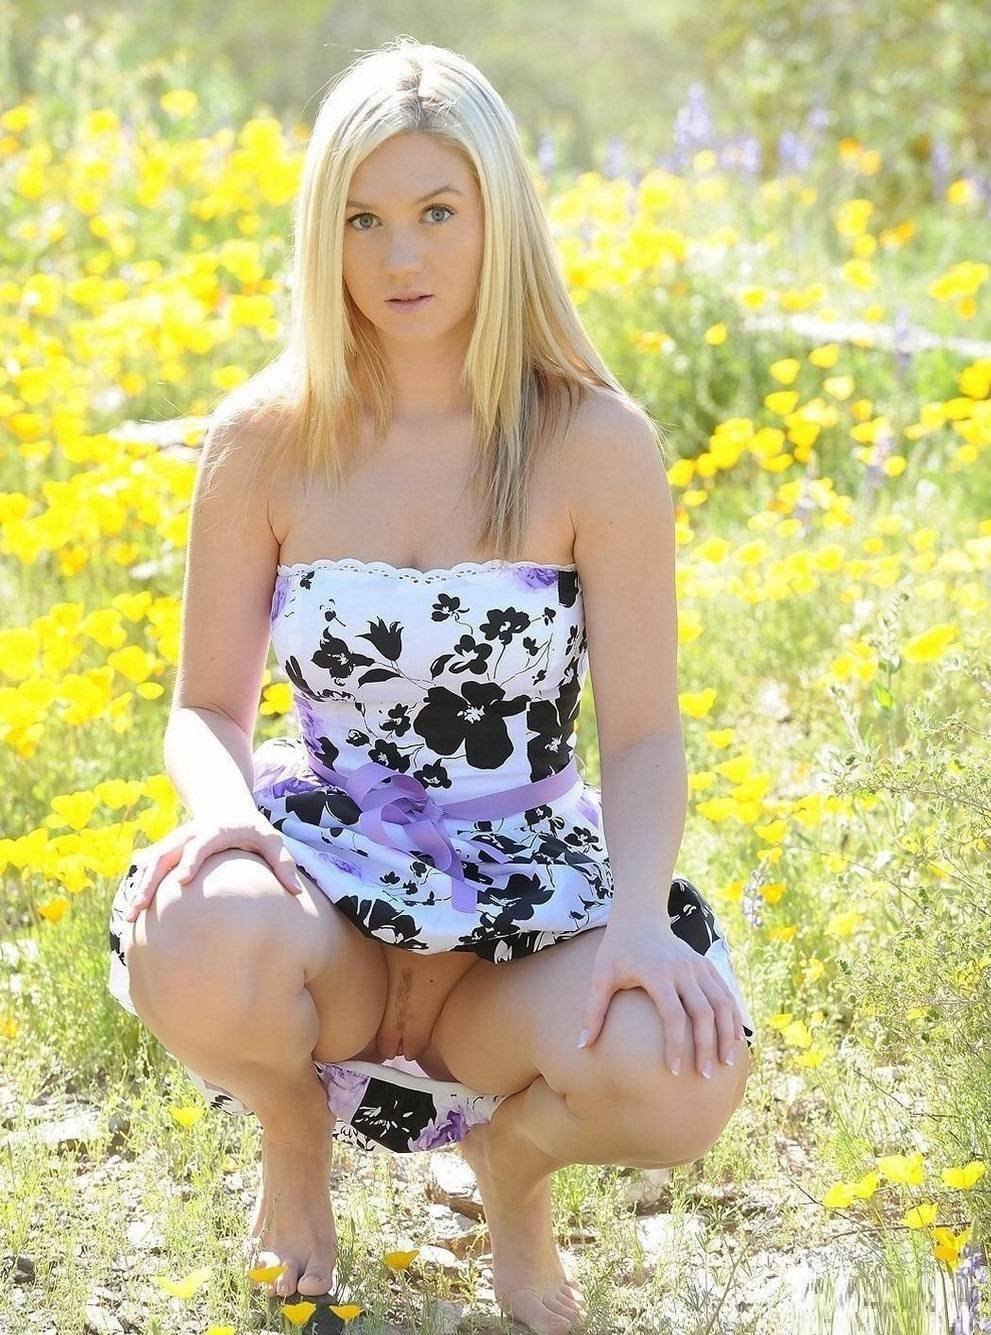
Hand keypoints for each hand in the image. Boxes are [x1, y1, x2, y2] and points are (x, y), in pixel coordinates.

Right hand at [122, 814, 306, 922]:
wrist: (225, 808)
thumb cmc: (252, 829)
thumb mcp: (271, 839)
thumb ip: (283, 863)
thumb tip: (297, 892)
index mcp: (214, 830)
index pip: (200, 845)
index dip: (190, 860)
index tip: (182, 881)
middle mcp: (188, 835)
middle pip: (164, 856)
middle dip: (150, 882)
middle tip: (139, 909)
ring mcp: (174, 843)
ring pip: (151, 864)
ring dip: (138, 889)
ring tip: (129, 918)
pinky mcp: (167, 852)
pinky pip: (148, 869)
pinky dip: (138, 887)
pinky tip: (131, 913)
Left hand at [576, 918, 745, 1076]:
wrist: (640, 916)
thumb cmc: (617, 950)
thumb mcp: (601, 976)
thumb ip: (593, 1011)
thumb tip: (582, 1046)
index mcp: (657, 973)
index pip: (673, 1016)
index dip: (676, 1045)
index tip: (674, 1071)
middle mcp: (683, 970)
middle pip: (703, 1013)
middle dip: (706, 1046)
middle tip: (705, 1076)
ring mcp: (698, 966)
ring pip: (721, 1004)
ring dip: (726, 1034)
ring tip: (726, 1063)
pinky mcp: (706, 964)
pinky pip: (726, 993)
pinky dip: (733, 1017)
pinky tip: (735, 1040)